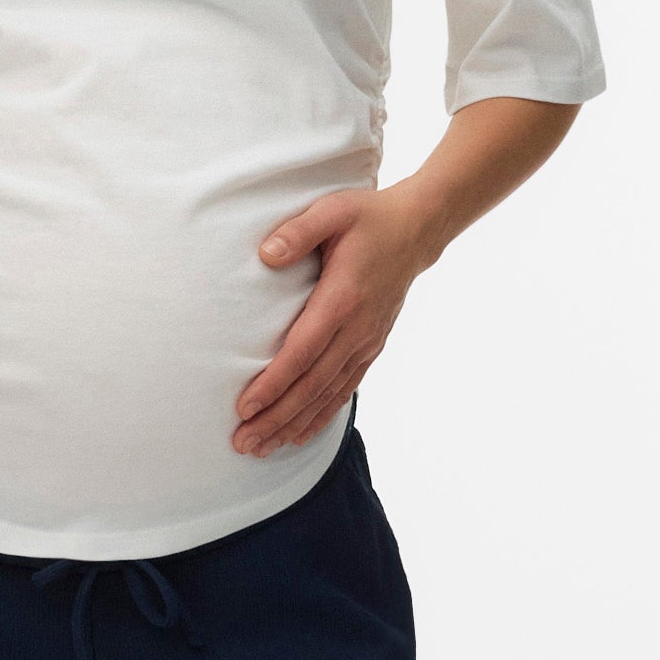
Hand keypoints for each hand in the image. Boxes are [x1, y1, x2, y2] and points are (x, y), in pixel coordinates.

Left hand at [233, 184, 433, 454]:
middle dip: (276, 418)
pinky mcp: (371, 346)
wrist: (416, 229)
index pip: (302, 352)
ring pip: (327, 395)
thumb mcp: (331, 210)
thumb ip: (297, 232)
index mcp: (343, 299)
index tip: (245, 407)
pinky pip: (344, 389)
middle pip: (312, 385)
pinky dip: (321, 416)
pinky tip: (298, 435)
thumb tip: (266, 255)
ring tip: (260, 449)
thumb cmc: (367, 217)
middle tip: (243, 443)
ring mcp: (366, 342)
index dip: (273, 383)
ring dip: (293, 425)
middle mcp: (356, 329)